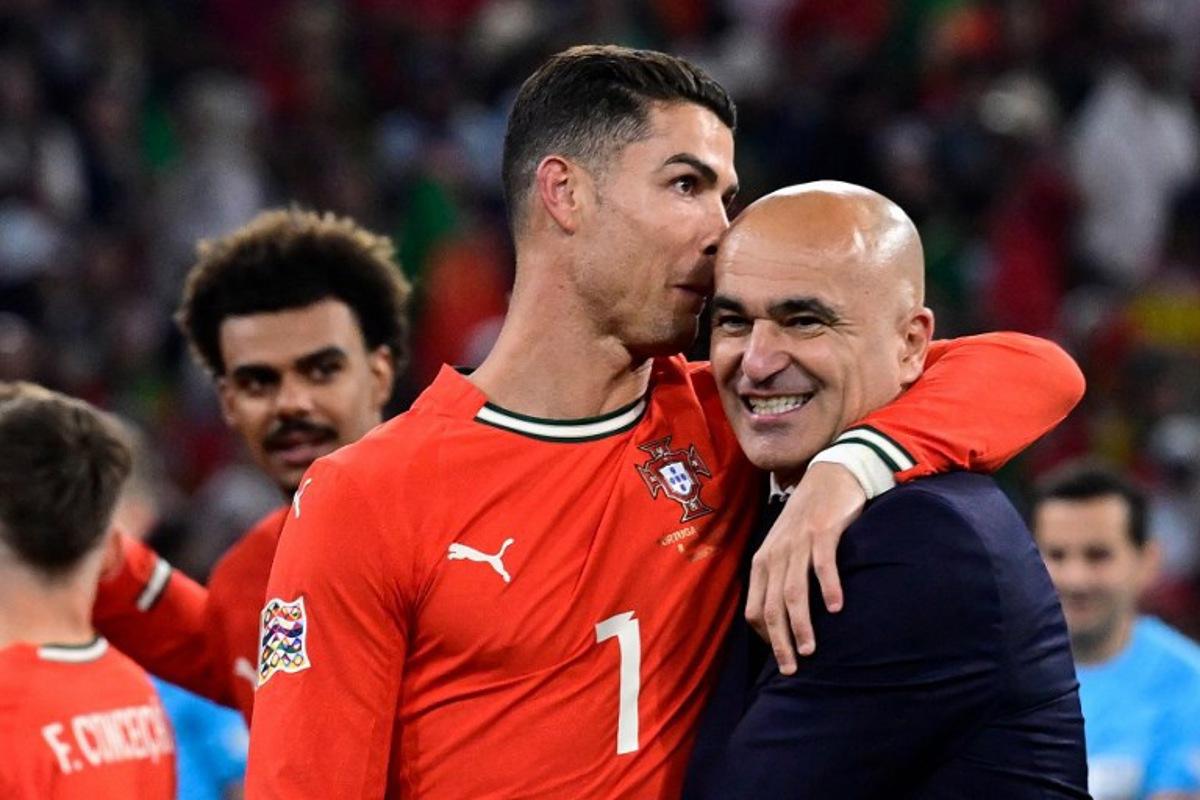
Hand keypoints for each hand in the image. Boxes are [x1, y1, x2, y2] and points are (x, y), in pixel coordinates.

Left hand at [745, 462, 866, 673]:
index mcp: (763, 561)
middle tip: (791, 669)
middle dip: (780, 642)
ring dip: (801, 624)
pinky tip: (837, 609)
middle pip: (772, 607)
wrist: (831, 475)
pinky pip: (823, 564)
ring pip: (793, 592)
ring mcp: (799, 543)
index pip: (755, 609)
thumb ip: (781, 576)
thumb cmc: (808, 518)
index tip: (782, 657)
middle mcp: (776, 554)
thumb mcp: (785, 547)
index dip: (766, 637)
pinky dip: (828, 587)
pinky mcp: (823, 531)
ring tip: (811, 650)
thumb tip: (782, 618)